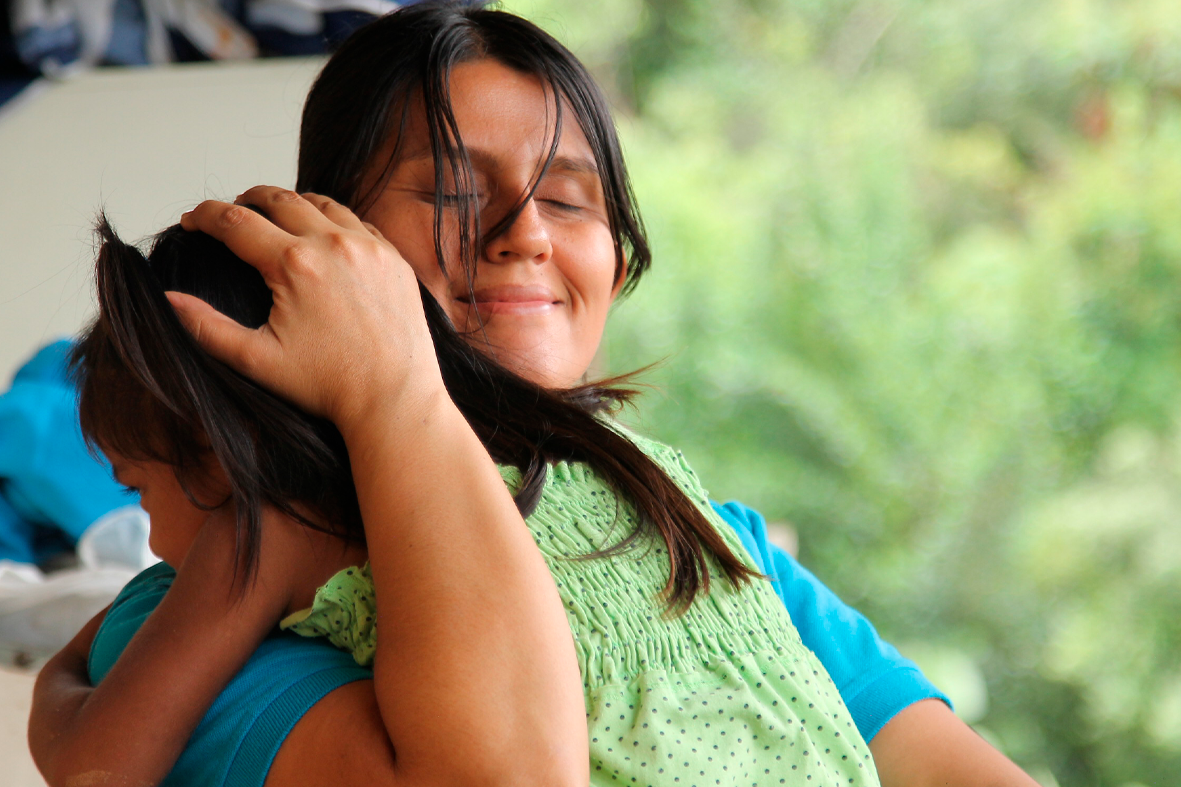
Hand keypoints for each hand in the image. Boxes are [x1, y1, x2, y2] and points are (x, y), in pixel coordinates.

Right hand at [173, 186, 445, 432]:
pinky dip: (334, 220)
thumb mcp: (257, 360)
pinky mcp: (394, 259)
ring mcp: (370, 248)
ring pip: (323, 204)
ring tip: (275, 214)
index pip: (235, 222)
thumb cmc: (329, 385)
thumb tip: (167, 299)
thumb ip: (206, 327)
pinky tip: (323, 234)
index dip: (206, 217)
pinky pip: (359, 223)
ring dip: (292, 203)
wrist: (394, 398)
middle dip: (247, 199)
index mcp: (295, 264)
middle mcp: (334, 245)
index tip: (192, 221)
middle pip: (279, 199)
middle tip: (232, 210)